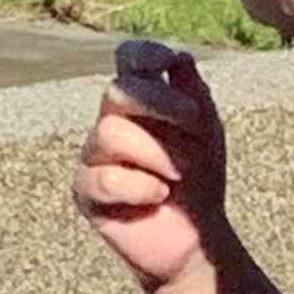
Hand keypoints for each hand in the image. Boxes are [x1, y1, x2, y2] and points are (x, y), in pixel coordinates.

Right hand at [74, 41, 230, 292]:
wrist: (197, 239)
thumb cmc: (199, 181)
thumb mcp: (206, 133)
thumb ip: (193, 94)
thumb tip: (179, 57)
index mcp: (139, 101)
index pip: (127, 60)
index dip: (143, 53)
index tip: (169, 61)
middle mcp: (111, 122)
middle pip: (118, 92)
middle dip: (161, 104)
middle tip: (195, 123)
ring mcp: (94, 157)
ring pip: (111, 134)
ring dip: (156, 153)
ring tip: (180, 176)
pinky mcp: (87, 192)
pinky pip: (105, 178)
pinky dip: (141, 187)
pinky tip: (160, 197)